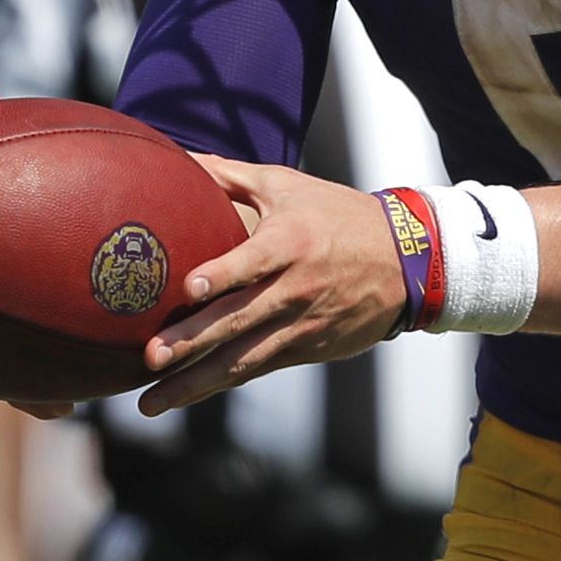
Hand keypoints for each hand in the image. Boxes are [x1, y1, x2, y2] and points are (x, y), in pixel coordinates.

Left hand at [136, 156, 408, 413]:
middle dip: (193, 342)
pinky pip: (256, 369)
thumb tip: (182, 158)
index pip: (252, 261)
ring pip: (243, 359)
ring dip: (195, 382)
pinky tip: (185, 396)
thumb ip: (231, 176)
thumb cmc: (338, 215)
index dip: (221, 276)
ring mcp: (301, 325)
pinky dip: (220, 384)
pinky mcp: (307, 349)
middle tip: (151, 358)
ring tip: (152, 402)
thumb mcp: (289, 186)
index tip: (189, 290)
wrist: (409, 262)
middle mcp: (295, 289)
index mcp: (290, 243)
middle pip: (239, 320)